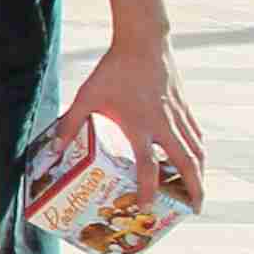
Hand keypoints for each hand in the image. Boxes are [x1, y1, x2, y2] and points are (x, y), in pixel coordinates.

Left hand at [66, 47, 207, 208]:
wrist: (143, 43)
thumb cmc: (113, 71)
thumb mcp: (86, 97)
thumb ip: (70, 124)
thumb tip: (53, 150)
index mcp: (140, 125)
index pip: (148, 165)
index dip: (149, 189)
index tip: (147, 207)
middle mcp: (164, 125)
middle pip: (186, 164)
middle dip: (193, 189)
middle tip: (194, 210)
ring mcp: (178, 116)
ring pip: (197, 151)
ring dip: (200, 174)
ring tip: (197, 192)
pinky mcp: (185, 108)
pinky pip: (196, 136)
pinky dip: (198, 152)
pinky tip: (195, 160)